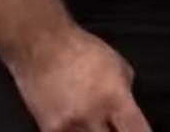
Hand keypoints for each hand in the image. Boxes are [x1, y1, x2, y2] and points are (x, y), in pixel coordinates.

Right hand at [6, 25, 149, 131]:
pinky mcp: (48, 130)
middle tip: (114, 124)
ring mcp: (68, 126)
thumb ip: (126, 94)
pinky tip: (76, 119)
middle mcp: (92, 117)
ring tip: (92, 117)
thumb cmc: (83, 50)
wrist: (42, 46)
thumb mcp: (119, 67)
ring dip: (95, 131)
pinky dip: (75, 131)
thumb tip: (128, 114)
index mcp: (115, 99)